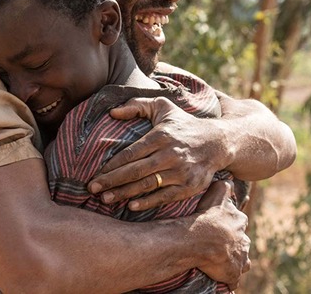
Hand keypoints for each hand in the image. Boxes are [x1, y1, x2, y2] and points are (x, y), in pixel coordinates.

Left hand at [88, 97, 229, 210]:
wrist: (217, 142)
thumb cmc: (184, 124)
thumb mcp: (163, 107)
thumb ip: (137, 105)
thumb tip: (112, 112)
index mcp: (161, 136)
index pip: (130, 153)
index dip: (111, 165)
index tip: (95, 174)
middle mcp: (170, 154)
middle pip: (135, 171)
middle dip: (111, 181)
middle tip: (92, 189)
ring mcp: (181, 172)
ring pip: (147, 185)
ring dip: (124, 194)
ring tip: (105, 199)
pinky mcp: (189, 186)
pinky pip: (164, 197)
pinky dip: (147, 202)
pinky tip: (131, 206)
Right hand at [192, 180, 250, 289]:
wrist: (200, 240)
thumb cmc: (206, 217)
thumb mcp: (216, 194)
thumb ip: (224, 186)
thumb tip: (230, 180)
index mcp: (240, 221)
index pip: (239, 222)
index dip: (230, 224)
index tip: (221, 227)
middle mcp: (243, 240)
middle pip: (241, 241)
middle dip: (234, 243)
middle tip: (220, 245)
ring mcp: (240, 258)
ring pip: (241, 259)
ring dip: (235, 260)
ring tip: (223, 261)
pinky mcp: (234, 272)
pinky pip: (234, 277)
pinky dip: (230, 277)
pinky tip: (224, 277)